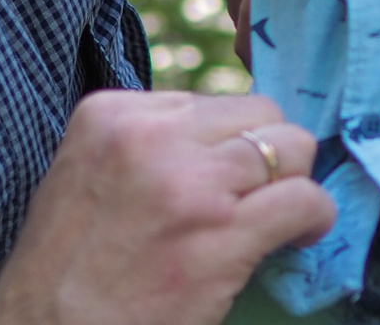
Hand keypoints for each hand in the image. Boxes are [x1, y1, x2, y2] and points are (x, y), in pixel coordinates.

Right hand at [0, 91, 335, 324]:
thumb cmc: (64, 278)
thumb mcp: (87, 179)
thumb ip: (146, 145)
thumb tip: (225, 135)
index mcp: (110, 114)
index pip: (207, 101)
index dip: (223, 143)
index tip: (218, 178)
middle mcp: (150, 136)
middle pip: (257, 113)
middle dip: (266, 154)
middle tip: (254, 196)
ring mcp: (188, 182)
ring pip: (289, 146)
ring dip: (293, 181)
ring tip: (279, 214)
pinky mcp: (221, 233)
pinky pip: (302, 197)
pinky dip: (315, 215)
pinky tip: (302, 234)